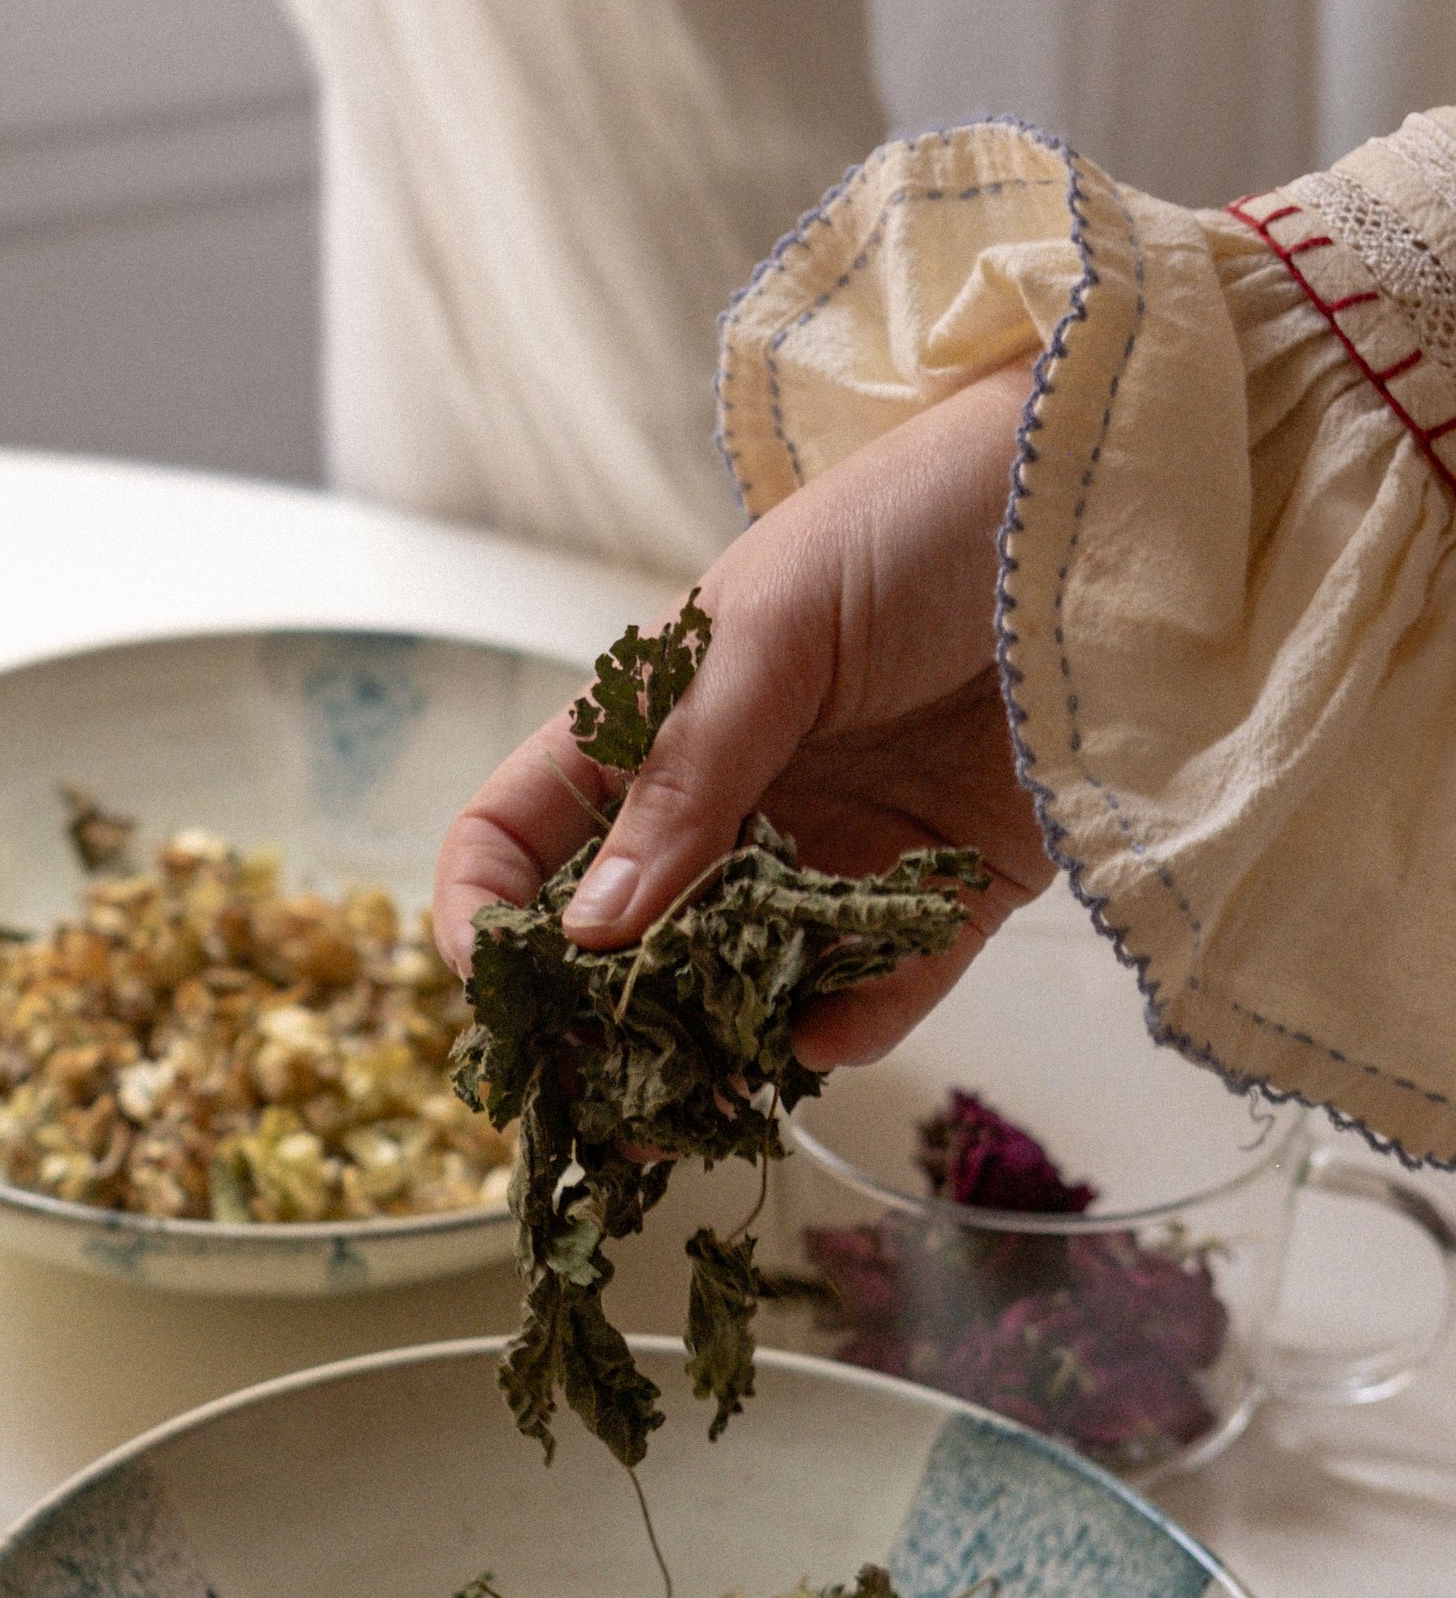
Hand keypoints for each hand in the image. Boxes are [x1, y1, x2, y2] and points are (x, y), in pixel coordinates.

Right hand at [432, 366, 1051, 1067]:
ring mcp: (838, 848)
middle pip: (625, 941)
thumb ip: (688, 779)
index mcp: (656, 722)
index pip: (526, 833)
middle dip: (598, 1022)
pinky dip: (850, 1024)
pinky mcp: (950, 887)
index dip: (489, 911)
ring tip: (704, 1099)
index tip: (500, 984)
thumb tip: (591, 930)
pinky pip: (882, 986)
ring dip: (717, 1045)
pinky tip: (822, 1037)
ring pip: (745, 984)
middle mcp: (733, 799)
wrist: (1108, 499)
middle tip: (596, 1093)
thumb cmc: (918, 517)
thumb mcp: (774, 630)